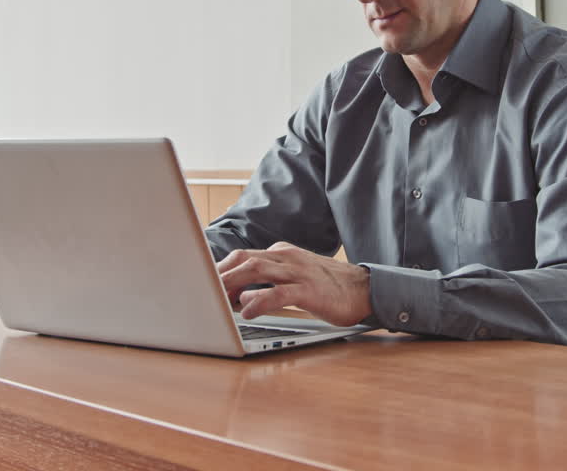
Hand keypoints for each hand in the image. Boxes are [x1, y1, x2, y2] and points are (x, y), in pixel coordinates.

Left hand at [216, 242, 372, 326]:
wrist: (364, 289)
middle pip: (245, 260)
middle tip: (202, 290)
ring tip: (216, 298)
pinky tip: (246, 312)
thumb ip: (268, 283)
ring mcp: (298, 272)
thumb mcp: (294, 278)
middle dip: (220, 274)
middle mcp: (287, 259)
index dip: (221, 267)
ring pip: (257, 270)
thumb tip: (239, 294)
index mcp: (282, 254)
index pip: (244, 255)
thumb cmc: (328, 287)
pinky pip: (278, 293)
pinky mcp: (309, 291)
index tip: (204, 282)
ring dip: (232, 283)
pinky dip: (258, 301)